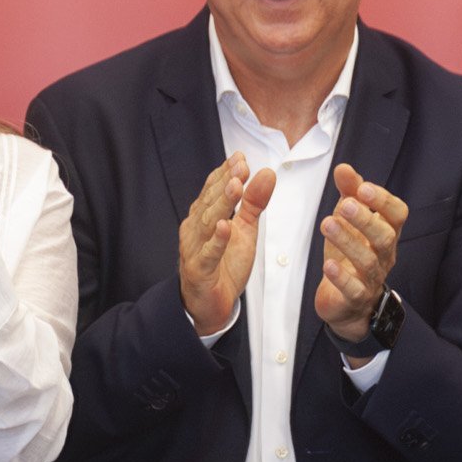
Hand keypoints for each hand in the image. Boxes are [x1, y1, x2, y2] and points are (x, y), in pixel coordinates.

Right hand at [179, 154, 275, 337]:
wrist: (210, 304)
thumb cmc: (224, 265)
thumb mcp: (245, 230)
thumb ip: (254, 202)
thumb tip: (267, 173)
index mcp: (204, 216)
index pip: (213, 189)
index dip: (226, 173)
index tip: (241, 158)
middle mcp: (195, 229)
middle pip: (210, 202)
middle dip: (225, 183)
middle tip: (241, 167)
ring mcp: (194, 249)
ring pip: (207, 223)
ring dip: (221, 204)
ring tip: (235, 187)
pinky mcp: (199, 271)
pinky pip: (208, 254)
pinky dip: (216, 241)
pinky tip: (225, 227)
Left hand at [316, 163, 407, 342]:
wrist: (347, 302)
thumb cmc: (350, 255)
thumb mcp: (349, 221)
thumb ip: (349, 193)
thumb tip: (343, 168)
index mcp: (386, 232)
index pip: (397, 214)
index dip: (383, 201)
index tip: (363, 188)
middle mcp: (384, 255)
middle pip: (385, 237)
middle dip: (366, 220)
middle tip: (346, 205)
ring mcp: (371, 278)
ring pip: (367, 261)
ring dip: (348, 242)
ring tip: (327, 224)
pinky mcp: (355, 298)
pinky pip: (353, 289)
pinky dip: (341, 278)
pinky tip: (328, 265)